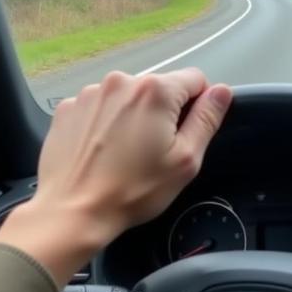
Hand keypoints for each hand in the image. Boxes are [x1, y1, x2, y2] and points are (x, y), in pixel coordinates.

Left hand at [0, 69, 231, 286]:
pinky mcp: (69, 108)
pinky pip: (101, 107)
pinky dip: (107, 123)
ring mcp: (91, 93)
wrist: (73, 211)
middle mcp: (122, 81)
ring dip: (134, 116)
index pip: (196, 79)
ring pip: (129, 97)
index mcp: (155, 91)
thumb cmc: (134, 190)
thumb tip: (221, 92)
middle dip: (164, 113)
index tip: (186, 134)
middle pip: (160, 88)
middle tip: (155, 151)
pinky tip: (103, 151)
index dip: (199, 106)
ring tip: (126, 153)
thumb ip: (207, 119)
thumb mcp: (185, 159)